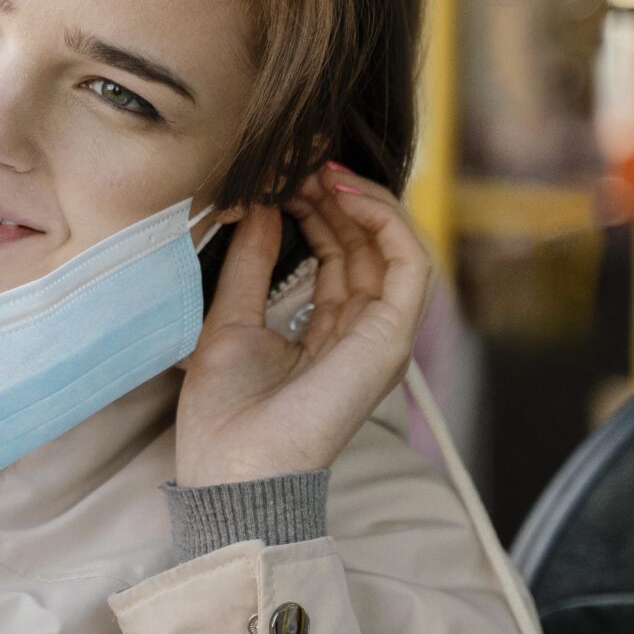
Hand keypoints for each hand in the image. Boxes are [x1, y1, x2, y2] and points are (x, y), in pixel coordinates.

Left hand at [174, 163, 430, 485]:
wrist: (233, 472)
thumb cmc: (225, 418)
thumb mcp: (229, 322)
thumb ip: (251, 266)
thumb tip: (262, 208)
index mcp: (327, 333)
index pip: (340, 255)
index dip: (319, 209)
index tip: (286, 175)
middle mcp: (360, 332)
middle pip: (367, 245)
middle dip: (338, 196)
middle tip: (300, 161)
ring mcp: (380, 336)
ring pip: (394, 246)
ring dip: (360, 199)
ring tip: (318, 170)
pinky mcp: (390, 338)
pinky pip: (409, 264)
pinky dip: (384, 221)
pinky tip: (342, 194)